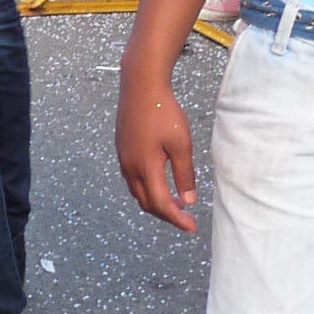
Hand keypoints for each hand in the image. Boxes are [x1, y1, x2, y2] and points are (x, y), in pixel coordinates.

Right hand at [115, 61, 196, 230]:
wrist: (140, 86)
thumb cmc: (164, 112)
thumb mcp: (181, 144)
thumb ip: (184, 174)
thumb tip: (188, 200)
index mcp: (146, 168)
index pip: (161, 204)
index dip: (177, 219)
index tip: (192, 227)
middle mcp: (130, 167)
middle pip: (146, 203)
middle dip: (166, 214)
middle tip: (186, 218)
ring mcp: (123, 158)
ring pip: (137, 192)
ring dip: (155, 202)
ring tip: (176, 203)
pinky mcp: (122, 149)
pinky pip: (132, 179)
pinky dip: (146, 189)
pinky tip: (159, 182)